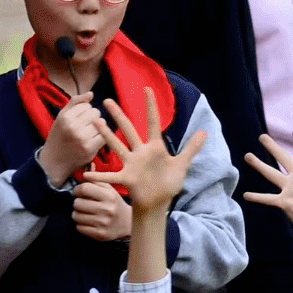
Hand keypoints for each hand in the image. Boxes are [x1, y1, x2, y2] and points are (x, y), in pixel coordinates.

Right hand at [39, 93, 103, 185]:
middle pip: (96, 112)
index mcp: (65, 117)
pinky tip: (94, 140)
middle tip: (85, 127)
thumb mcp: (62, 116)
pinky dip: (102, 137)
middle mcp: (73, 127)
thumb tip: (92, 93)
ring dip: (99, 127)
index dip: (85, 112)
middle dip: (93, 118)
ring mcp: (82, 139)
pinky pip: (105, 136)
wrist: (55, 160)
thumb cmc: (60, 135)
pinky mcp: (90, 149)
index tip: (78, 119)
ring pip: (102, 123)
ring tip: (88, 134)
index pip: (87, 105)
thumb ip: (75, 102)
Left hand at [72, 181, 131, 241]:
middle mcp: (107, 210)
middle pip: (77, 203)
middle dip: (78, 203)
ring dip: (77, 214)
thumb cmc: (114, 204)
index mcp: (110, 196)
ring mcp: (103, 223)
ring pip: (76, 216)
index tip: (79, 193)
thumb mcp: (110, 190)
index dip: (77, 190)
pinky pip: (79, 228)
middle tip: (83, 204)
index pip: (84, 188)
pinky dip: (80, 224)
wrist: (127, 224)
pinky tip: (88, 222)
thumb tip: (84, 176)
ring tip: (85, 213)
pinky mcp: (100, 234)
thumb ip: (96, 181)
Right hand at [80, 90, 205, 214]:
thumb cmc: (168, 184)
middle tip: (106, 100)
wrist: (158, 203)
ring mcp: (132, 164)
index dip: (151, 106)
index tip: (147, 89)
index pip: (153, 122)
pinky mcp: (126, 178)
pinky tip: (87, 176)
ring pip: (117, 146)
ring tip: (96, 122)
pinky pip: (111, 177)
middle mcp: (140, 152)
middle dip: (119, 115)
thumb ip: (192, 148)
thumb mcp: (182, 164)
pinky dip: (100, 177)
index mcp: (155, 148)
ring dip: (106, 135)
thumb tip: (205, 132)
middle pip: (128, 130)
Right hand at [243, 132, 292, 237]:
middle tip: (262, 136)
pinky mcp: (286, 204)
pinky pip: (269, 199)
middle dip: (274, 148)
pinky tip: (245, 196)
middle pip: (284, 159)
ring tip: (247, 155)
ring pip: (272, 174)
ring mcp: (290, 191)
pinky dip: (258, 197)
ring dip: (260, 165)